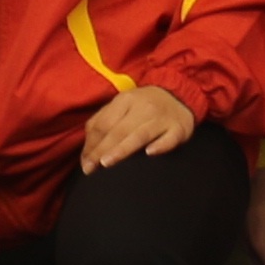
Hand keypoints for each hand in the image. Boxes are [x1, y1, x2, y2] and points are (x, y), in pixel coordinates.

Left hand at [79, 81, 198, 170]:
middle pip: (119, 131)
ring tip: (107, 163)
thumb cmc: (143, 106)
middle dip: (102, 150)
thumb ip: (102, 124)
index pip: (104, 124)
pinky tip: (149, 153)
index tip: (85, 163)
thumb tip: (86, 153)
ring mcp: (162, 118)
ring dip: (122, 149)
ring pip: (139, 135)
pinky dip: (160, 146)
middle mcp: (143, 107)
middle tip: (91, 168)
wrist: (178, 96)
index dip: (92, 144)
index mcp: (125, 100)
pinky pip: (169, 139)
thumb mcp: (122, 106)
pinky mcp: (179, 128)